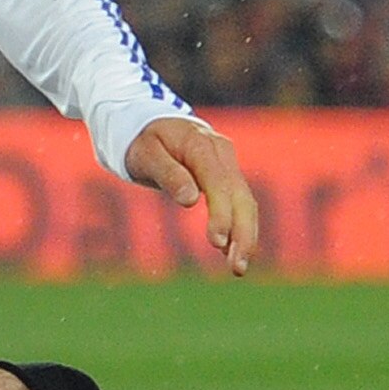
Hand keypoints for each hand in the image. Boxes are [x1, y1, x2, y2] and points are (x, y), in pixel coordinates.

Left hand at [127, 116, 258, 274]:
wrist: (149, 122)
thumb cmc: (142, 139)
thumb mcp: (146, 154)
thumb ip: (168, 174)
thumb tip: (190, 201)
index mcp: (202, 146)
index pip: (218, 183)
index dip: (221, 214)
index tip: (217, 242)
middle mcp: (222, 153)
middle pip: (241, 196)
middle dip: (243, 233)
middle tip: (237, 267)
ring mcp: (228, 163)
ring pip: (246, 202)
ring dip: (246, 235)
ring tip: (238, 267)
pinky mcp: (226, 175)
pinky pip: (239, 202)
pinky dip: (240, 226)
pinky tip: (235, 251)